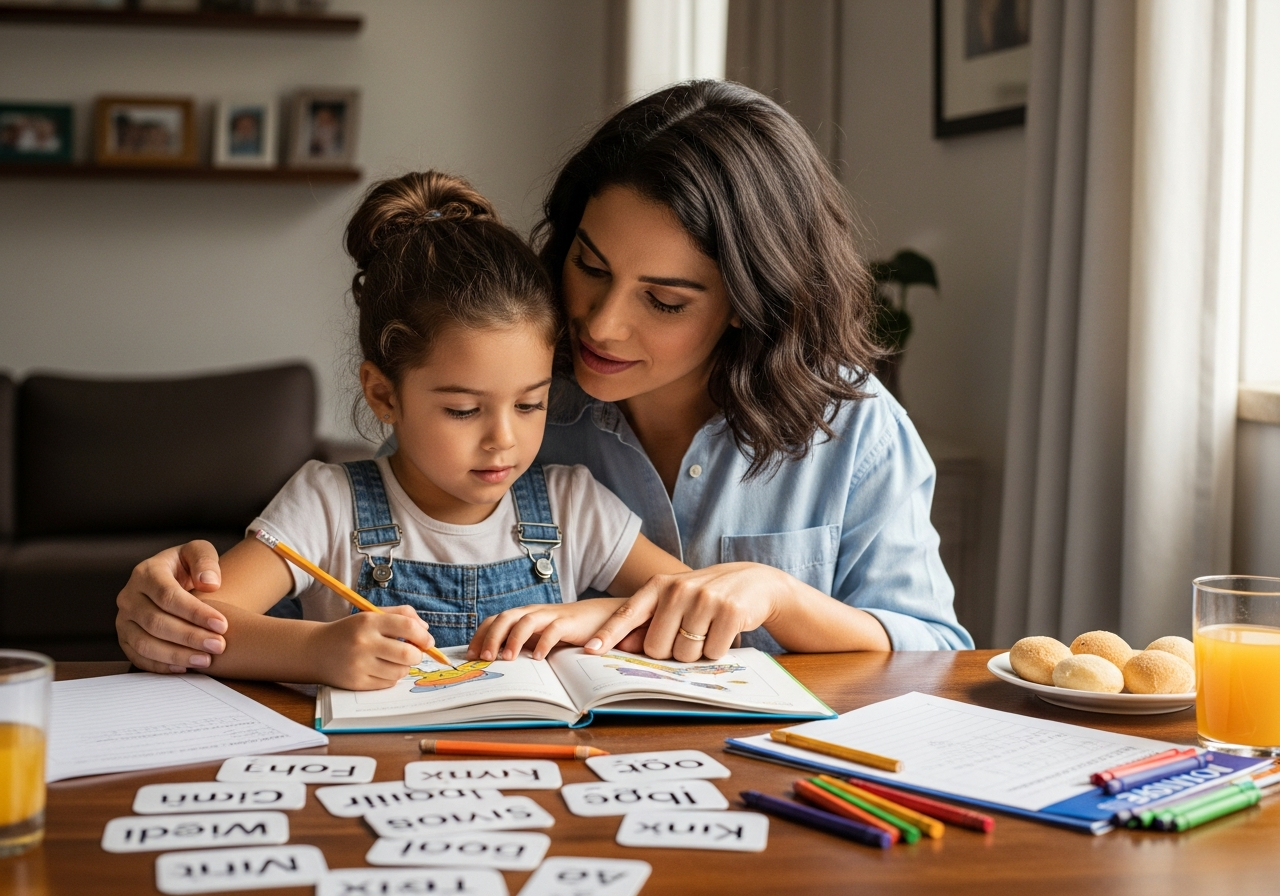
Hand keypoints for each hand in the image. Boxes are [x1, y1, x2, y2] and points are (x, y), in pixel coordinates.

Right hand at [115, 541, 229, 672]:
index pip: (167, 595)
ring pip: (144, 643)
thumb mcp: (198, 552)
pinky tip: (185, 668)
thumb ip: (205, 560)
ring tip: (206, 660)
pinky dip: (160, 665)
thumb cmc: (187, 565)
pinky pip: (138, 657)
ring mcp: (124, 620)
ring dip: (176, 655)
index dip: (194, 612)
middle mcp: (129, 597)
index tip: (221, 624)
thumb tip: (209, 582)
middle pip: (156, 622)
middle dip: (190, 636)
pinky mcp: (125, 639)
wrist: (172, 578)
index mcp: (146, 573)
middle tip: (219, 645)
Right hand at [308, 605, 435, 689]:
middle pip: (408, 654)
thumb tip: (426, 630)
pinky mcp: (357, 683)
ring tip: (393, 660)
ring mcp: (359, 665)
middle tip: (414, 653)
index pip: (407, 626)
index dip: (423, 636)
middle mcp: (363, 643)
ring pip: (400, 671)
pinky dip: (391, 677)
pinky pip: (388, 683)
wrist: (315, 650)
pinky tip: (381, 669)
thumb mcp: (371, 615)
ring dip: (404, 667)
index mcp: (368, 621)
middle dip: (417, 655)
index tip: (428, 641)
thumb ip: (401, 615)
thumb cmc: (350, 631)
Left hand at [467, 599, 643, 661]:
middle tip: (483, 658)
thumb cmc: (566, 631)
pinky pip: (554, 629)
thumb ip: (522, 645)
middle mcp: (534, 612)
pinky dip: (544, 642)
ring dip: (513, 639)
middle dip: (491, 637)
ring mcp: (551, 615)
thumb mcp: (539, 638)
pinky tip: (538, 657)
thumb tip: (494, 665)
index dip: (481, 635)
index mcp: (524, 615)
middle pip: (505, 617)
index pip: (495, 620)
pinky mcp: (569, 622)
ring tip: (506, 658)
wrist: (599, 616)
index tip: (471, 655)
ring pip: (525, 620)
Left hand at [584, 563, 790, 661]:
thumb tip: (624, 645)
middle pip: (656, 647)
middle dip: (670, 651)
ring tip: (706, 631)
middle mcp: (678, 590)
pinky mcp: (728, 612)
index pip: (627, 613)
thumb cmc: (706, 596)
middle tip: (687, 635)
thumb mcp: (675, 599)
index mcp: (659, 586)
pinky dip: (717, 651)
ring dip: (695, 654)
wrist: (753, 581)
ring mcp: (704, 600)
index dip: (609, 634)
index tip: (591, 649)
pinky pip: (712, 653)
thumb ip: (650, 620)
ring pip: (683, 654)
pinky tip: (723, 632)